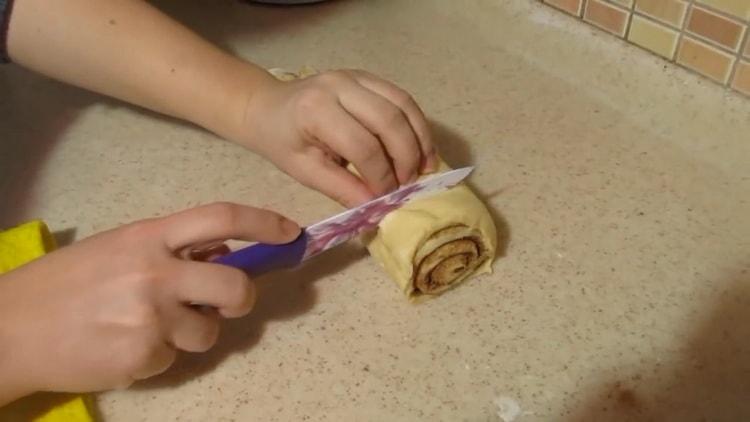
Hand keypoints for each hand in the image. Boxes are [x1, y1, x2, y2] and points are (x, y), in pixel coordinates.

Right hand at [0, 203, 298, 402]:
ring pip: (209, 331)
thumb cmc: (65, 283)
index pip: (221, 217)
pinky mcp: (143, 355)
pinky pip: (174, 357)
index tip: (291, 232)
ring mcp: (151, 317)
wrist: (10, 329)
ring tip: (148, 326)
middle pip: (236, 286)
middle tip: (227, 302)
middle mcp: (155, 272)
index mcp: (148, 236)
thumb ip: (171, 248)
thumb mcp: (118, 248)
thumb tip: (225, 252)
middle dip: (241, 298)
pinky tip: (124, 345)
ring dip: (192, 331)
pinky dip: (158, 354)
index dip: (264, 222)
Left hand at [237, 69, 438, 206]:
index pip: (363, 146)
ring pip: (403, 106)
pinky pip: (402, 98)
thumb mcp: (305, 171)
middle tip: (408, 185)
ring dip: (419, 139)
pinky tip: (420, 149)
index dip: (381, 176)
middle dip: (406, 158)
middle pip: (389, 121)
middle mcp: (339, 86)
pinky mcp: (368, 77)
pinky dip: (416, 125)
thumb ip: (342, 188)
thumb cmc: (282, 141)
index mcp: (316, 110)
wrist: (268, 108)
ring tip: (424, 169)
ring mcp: (356, 76)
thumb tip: (377, 208)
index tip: (387, 198)